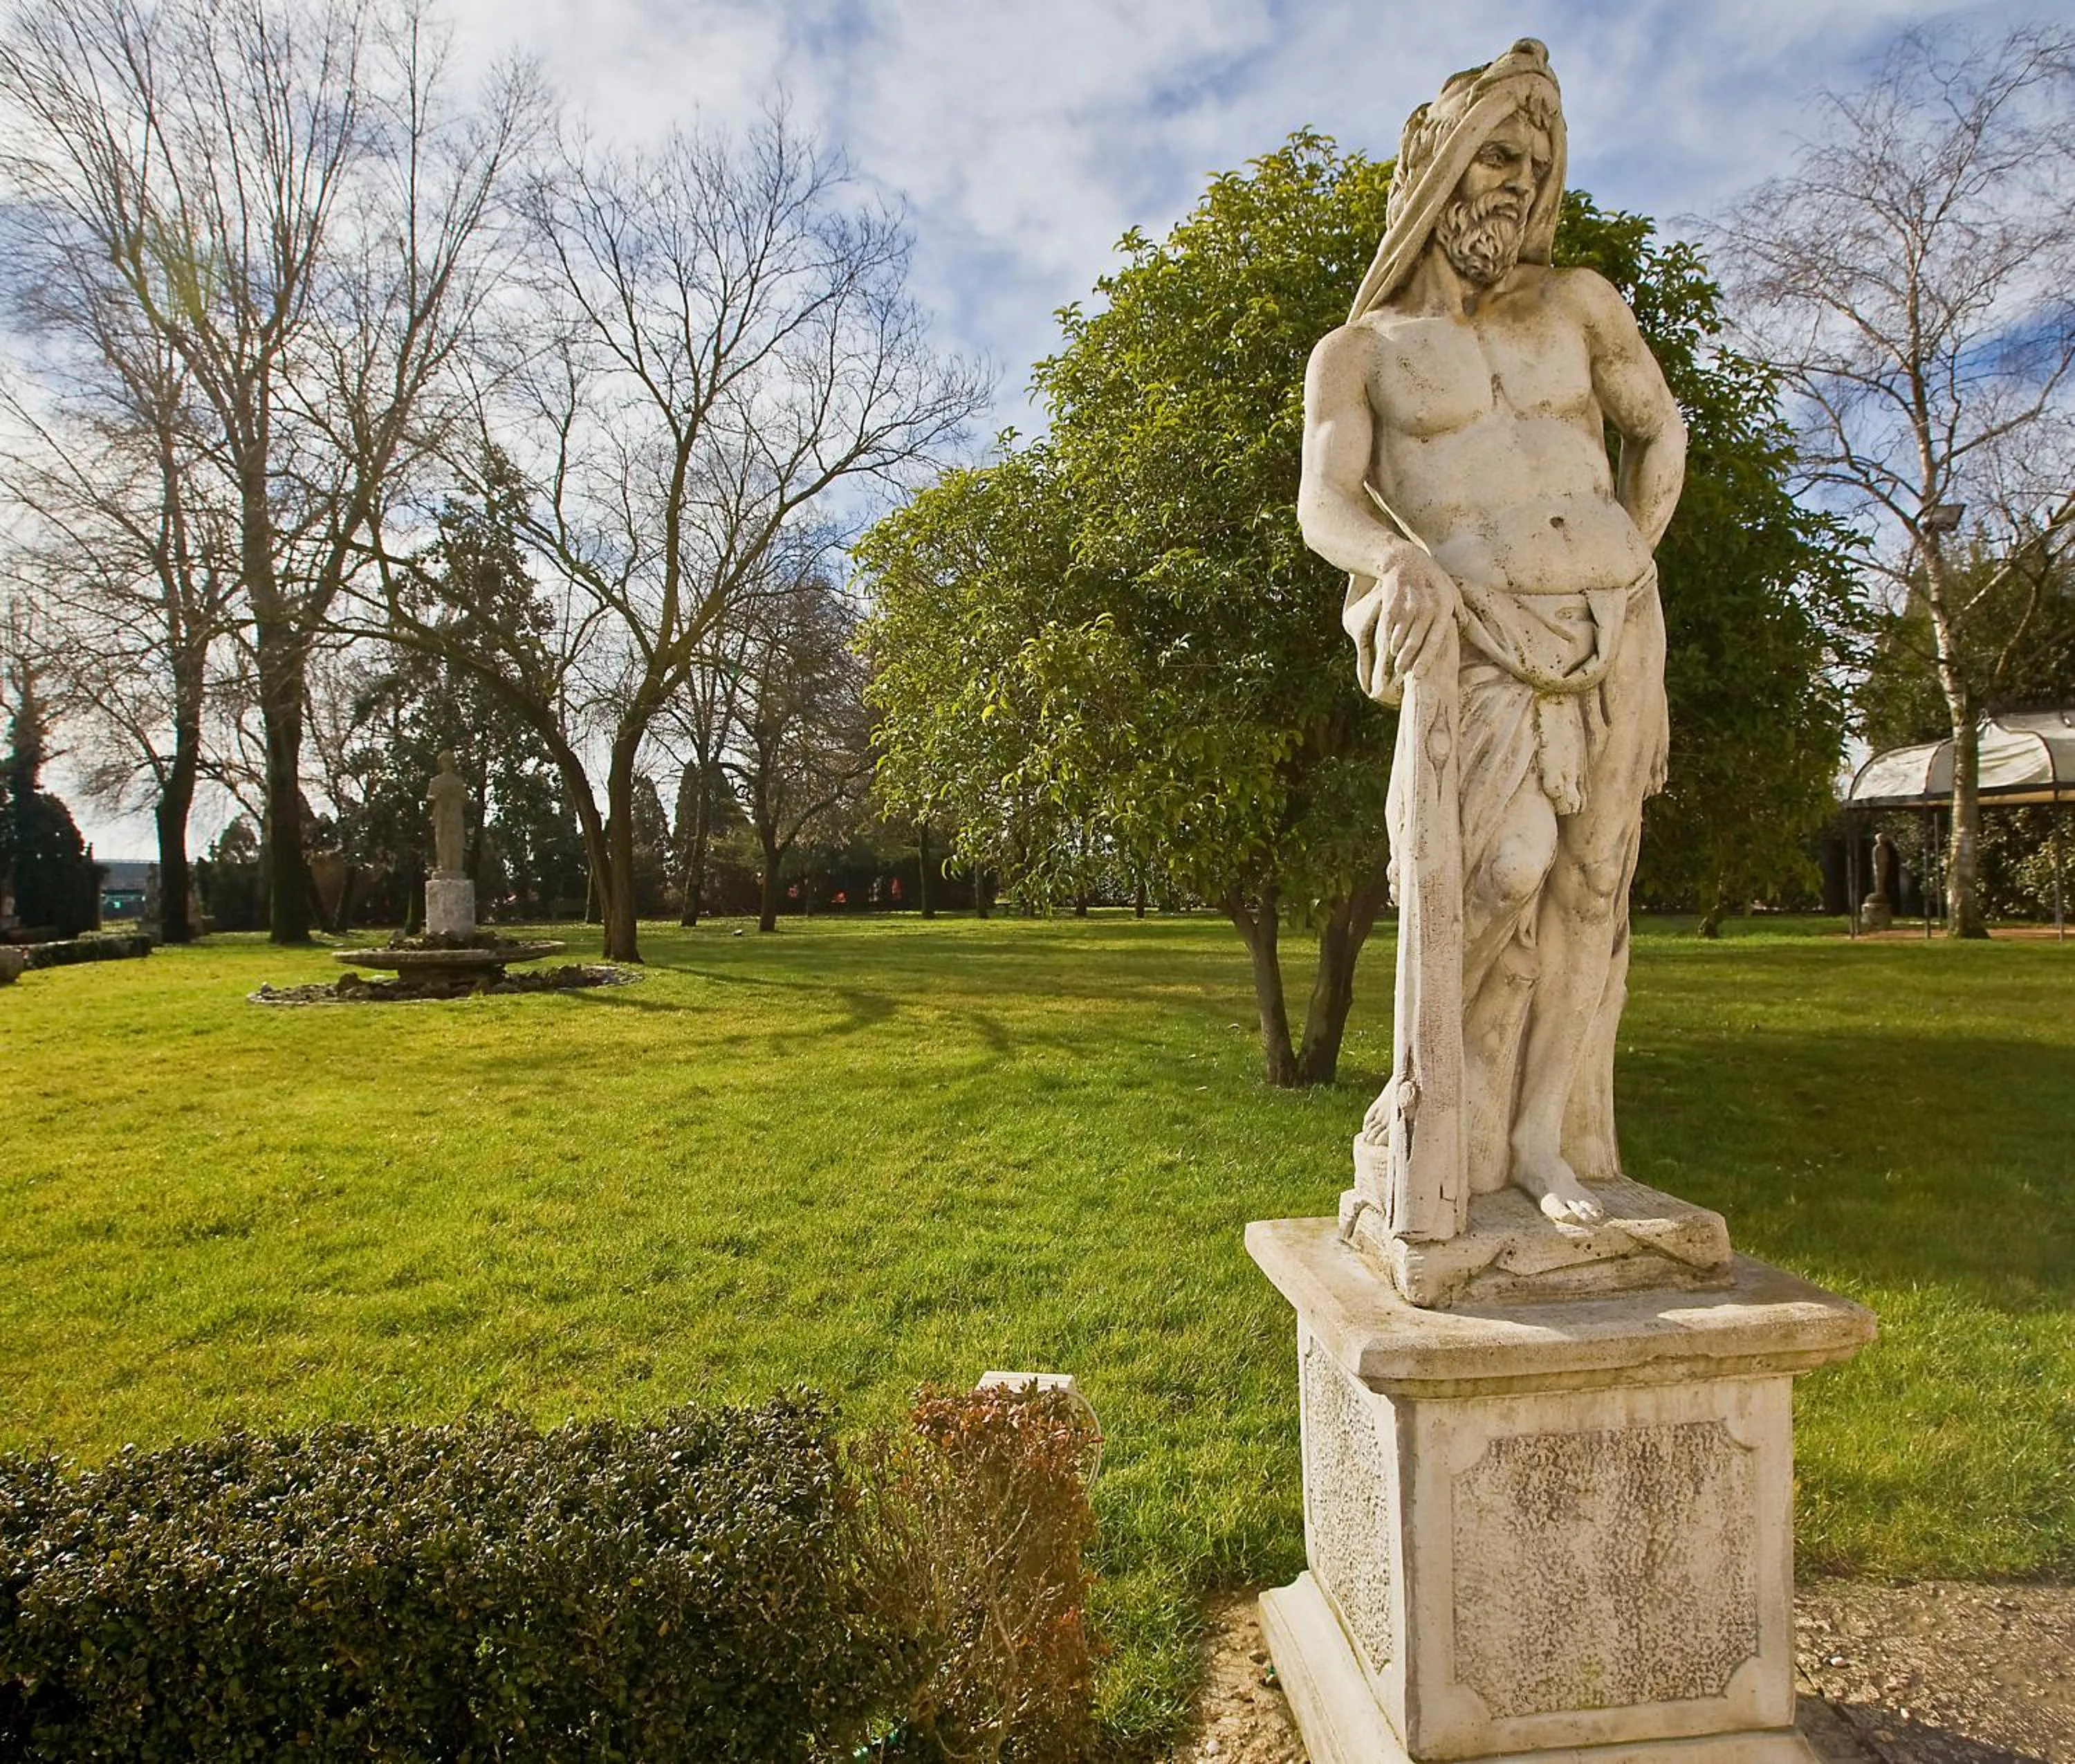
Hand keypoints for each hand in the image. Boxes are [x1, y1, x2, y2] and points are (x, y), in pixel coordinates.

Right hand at [1379, 551, 1459, 681]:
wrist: (1404, 561)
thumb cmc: (1431, 578)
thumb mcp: (1451, 590)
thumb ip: (1459, 610)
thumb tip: (1465, 628)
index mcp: (1444, 607)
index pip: (1435, 640)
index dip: (1426, 659)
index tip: (1419, 675)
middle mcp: (1426, 607)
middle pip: (1414, 642)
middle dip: (1407, 661)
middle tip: (1403, 674)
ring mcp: (1407, 605)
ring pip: (1399, 638)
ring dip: (1396, 653)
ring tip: (1396, 664)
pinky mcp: (1391, 603)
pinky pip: (1388, 629)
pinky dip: (1387, 640)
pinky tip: (1388, 647)